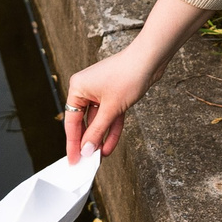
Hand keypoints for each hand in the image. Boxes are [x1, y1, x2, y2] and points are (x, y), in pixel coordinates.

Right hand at [59, 0, 215, 161]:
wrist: (150, 59)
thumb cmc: (128, 76)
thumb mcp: (111, 109)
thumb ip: (97, 131)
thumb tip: (87, 150)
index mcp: (78, 88)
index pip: (71, 121)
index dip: (72, 143)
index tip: (73, 160)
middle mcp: (86, 89)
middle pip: (84, 122)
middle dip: (88, 141)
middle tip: (86, 162)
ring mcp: (100, 92)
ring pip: (98, 121)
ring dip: (100, 138)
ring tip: (99, 158)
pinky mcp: (114, 95)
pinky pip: (110, 116)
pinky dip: (111, 129)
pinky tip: (109, 146)